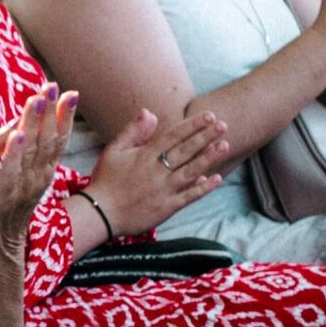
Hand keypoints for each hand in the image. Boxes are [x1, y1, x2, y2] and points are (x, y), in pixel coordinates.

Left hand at [0, 87, 75, 239]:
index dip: (64, 116)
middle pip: (49, 140)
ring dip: (34, 123)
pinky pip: (10, 169)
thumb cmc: (5, 212)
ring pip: (32, 150)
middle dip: (53, 112)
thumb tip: (34, 137)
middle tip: (56, 87)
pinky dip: (14, 151)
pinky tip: (16, 134)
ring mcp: (22, 186)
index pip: (58, 140)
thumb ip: (30, 160)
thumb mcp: (23, 181)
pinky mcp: (3, 194)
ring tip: (37, 100)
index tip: (70, 93)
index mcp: (42, 173)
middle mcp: (38, 178)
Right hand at [81, 110, 230, 236]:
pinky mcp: (167, 207)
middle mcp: (157, 171)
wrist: (101, 214)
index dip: (192, 125)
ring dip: (209, 158)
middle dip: (206, 137)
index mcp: (144, 156)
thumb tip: (149, 112)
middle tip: (223, 125)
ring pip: (191, 171)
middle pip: (186, 151)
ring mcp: (164, 190)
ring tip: (224, 146)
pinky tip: (216, 178)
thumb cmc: (106, 181)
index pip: (173, 136)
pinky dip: (203, 188)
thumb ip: (133, 131)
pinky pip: (189, 196)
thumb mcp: (113, 151)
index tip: (209, 116)